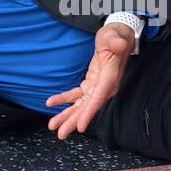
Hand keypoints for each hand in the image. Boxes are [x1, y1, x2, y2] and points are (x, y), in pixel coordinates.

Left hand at [46, 22, 135, 139]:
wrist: (117, 36)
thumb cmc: (115, 36)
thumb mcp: (114, 36)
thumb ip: (116, 42)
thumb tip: (119, 44)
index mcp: (110, 77)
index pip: (98, 97)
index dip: (89, 112)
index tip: (80, 126)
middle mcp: (105, 86)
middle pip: (88, 107)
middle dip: (73, 121)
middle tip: (60, 133)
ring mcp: (98, 87)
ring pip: (81, 105)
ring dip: (67, 116)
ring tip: (53, 125)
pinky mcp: (91, 84)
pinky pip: (77, 95)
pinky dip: (64, 100)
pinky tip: (52, 103)